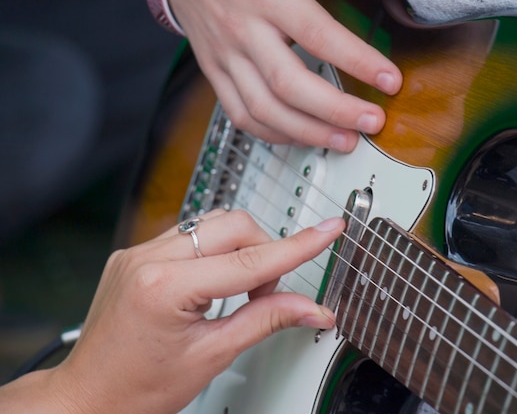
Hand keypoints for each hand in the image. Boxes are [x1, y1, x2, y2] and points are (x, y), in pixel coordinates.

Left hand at [0, 210, 342, 413]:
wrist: (88, 398)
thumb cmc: (137, 390)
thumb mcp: (211, 357)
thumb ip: (266, 321)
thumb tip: (310, 308)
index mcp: (165, 287)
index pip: (250, 260)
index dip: (298, 247)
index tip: (327, 230)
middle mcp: (147, 259)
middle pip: (233, 225)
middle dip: (264, 251)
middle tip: (269, 292)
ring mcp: (137, 253)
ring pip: (211, 223)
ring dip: (240, 250)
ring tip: (240, 292)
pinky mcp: (134, 255)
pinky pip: (188, 235)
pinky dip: (214, 253)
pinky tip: (212, 284)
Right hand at [168, 0, 401, 151]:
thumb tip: (373, 4)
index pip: (318, 35)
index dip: (358, 61)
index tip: (389, 80)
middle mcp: (244, 30)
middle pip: (289, 85)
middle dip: (336, 111)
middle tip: (371, 122)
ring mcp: (225, 57)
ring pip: (265, 110)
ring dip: (310, 133)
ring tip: (345, 140)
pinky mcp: (214, 74)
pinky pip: (242, 116)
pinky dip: (275, 134)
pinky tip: (302, 137)